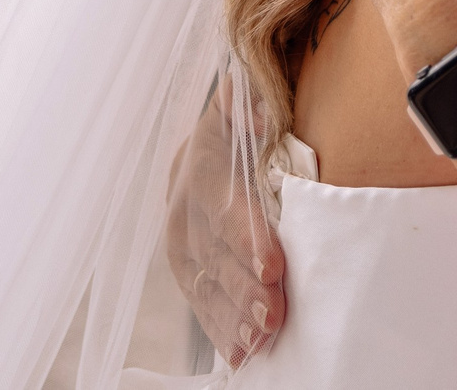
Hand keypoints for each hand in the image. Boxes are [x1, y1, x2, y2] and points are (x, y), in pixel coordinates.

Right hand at [162, 79, 285, 365]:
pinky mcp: (188, 271)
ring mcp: (183, 245)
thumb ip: (250, 103)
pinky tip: (241, 355)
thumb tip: (262, 109)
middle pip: (216, 255)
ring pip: (206, 285)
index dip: (248, 238)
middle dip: (244, 289)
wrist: (206, 143)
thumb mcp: (242, 101)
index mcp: (202, 166)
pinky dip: (220, 330)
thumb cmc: (240, 121)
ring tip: (259, 341)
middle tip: (273, 316)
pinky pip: (202, 303)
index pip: (226, 207)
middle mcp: (185, 210)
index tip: (273, 264)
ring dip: (233, 317)